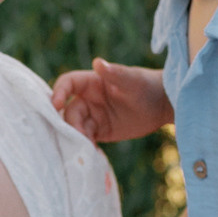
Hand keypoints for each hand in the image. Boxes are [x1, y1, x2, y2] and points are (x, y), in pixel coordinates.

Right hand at [50, 57, 173, 145]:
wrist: (162, 105)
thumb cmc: (147, 86)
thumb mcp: (132, 80)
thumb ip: (115, 73)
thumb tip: (97, 62)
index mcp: (92, 82)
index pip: (68, 84)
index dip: (58, 92)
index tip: (55, 105)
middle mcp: (88, 99)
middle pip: (69, 110)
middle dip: (70, 123)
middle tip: (79, 135)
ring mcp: (93, 116)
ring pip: (75, 127)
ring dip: (76, 137)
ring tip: (86, 147)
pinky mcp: (100, 132)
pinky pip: (86, 139)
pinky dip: (84, 146)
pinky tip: (90, 153)